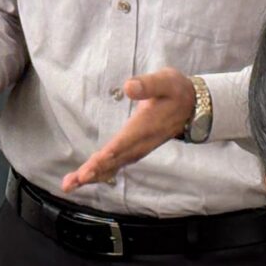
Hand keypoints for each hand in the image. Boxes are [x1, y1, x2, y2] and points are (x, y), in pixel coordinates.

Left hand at [62, 69, 196, 192]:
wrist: (194, 107)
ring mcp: (139, 148)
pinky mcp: (136, 150)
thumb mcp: (166, 81)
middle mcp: (141, 142)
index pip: (123, 143)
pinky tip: (87, 179)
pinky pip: (117, 164)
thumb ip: (148, 84)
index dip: (106, 156)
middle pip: (114, 160)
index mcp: (145, 127)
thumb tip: (128, 87)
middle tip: (72, 183)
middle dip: (93, 171)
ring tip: (71, 184)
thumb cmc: (176, 91)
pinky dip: (101, 172)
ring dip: (93, 175)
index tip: (91, 166)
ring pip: (114, 166)